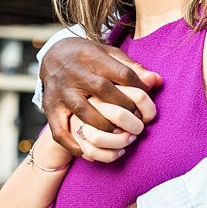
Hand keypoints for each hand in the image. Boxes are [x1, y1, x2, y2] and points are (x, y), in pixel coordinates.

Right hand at [42, 38, 159, 151]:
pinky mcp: (50, 107)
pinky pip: (59, 130)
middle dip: (124, 108)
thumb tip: (156, 81)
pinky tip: (89, 153)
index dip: (138, 89)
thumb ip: (132, 67)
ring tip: (118, 134)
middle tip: (137, 121)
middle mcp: (75, 73)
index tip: (146, 101)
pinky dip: (74, 145)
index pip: (121, 74)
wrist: (53, 56)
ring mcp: (61, 91)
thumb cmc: (89, 57)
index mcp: (92, 57)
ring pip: (83, 111)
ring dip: (104, 126)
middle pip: (103, 90)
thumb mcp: (110, 54)